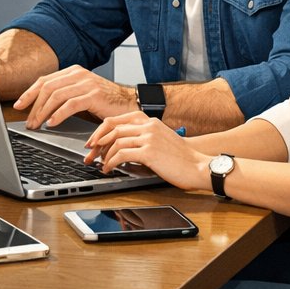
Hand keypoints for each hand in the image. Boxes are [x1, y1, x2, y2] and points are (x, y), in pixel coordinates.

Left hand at [15, 64, 136, 128]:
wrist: (130, 103)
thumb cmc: (106, 102)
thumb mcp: (82, 94)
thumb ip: (65, 95)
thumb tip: (41, 107)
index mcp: (73, 72)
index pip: (44, 80)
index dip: (29, 93)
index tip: (18, 105)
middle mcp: (78, 74)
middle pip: (47, 87)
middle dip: (34, 105)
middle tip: (28, 121)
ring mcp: (86, 83)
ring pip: (56, 95)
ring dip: (43, 112)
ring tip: (37, 124)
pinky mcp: (94, 94)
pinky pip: (70, 104)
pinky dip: (58, 114)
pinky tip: (52, 123)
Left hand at [84, 111, 207, 189]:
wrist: (199, 166)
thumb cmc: (181, 157)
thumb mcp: (160, 139)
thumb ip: (141, 137)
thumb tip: (119, 145)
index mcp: (148, 120)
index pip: (116, 120)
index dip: (100, 131)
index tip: (92, 141)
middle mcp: (147, 125)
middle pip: (112, 129)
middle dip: (98, 142)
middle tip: (90, 153)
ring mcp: (148, 138)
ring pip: (115, 142)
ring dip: (104, 155)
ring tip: (100, 164)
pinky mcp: (149, 152)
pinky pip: (121, 154)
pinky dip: (111, 162)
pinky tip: (108, 168)